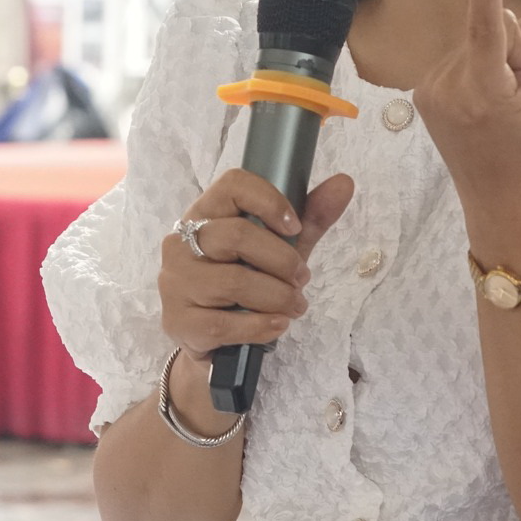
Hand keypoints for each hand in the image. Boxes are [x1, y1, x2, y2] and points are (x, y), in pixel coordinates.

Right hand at [159, 168, 355, 365]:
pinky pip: (225, 323)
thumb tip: (344, 183)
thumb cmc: (246, 281)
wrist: (212, 337)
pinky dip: (261, 326)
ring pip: (234, 282)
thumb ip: (310, 218)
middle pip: (237, 235)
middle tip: (302, 278)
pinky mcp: (178, 321)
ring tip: (294, 306)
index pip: (232, 185)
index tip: (295, 227)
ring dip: (277, 297)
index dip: (269, 201)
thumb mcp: (279, 248)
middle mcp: (181, 242)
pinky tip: (276, 325)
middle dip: (282, 260)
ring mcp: (175, 282)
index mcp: (205, 213)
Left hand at [415, 0, 520, 228]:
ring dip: (498, 65)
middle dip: (516, 52)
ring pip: (478, 41)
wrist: (501, 206)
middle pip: (495, 29)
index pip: (488, 26)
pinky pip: (463, 56)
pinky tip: (486, 108)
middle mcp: (448, 85)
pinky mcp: (424, 91)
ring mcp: (431, 88)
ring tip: (505, 108)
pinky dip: (480, 73)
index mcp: (484, 91)